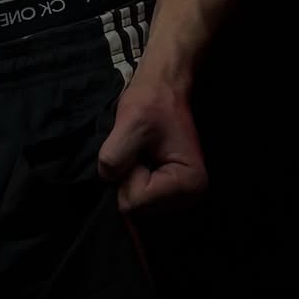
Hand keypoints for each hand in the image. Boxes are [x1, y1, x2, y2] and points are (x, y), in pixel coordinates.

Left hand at [96, 76, 207, 215]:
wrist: (163, 88)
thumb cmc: (151, 101)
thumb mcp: (130, 124)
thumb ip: (115, 157)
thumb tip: (108, 181)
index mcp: (189, 183)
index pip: (135, 202)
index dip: (128, 173)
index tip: (140, 147)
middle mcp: (190, 199)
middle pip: (136, 210)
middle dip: (129, 179)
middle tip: (140, 150)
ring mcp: (180, 200)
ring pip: (134, 208)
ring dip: (130, 181)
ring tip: (141, 154)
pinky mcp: (169, 196)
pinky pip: (138, 204)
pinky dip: (132, 185)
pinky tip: (141, 165)